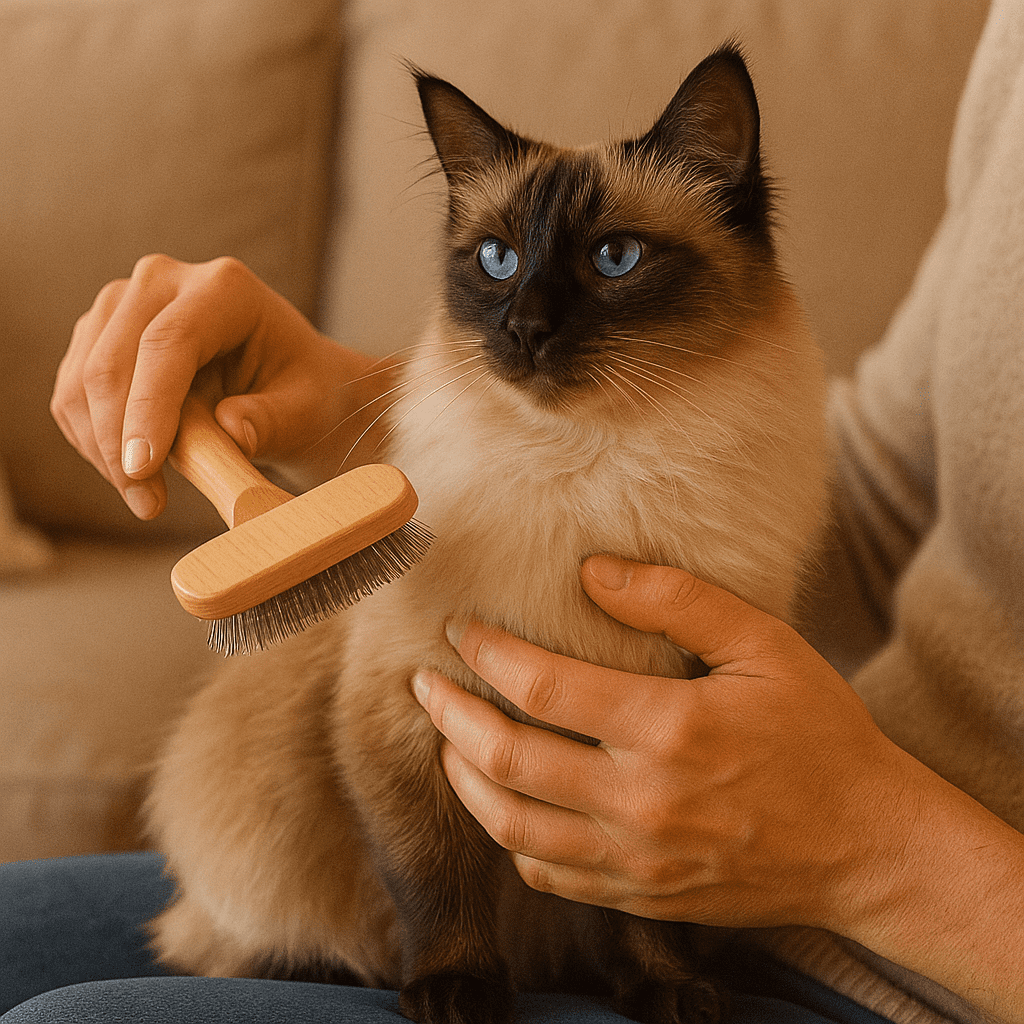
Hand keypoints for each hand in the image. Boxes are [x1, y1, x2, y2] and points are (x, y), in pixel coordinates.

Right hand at [51, 254, 388, 519]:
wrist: (289, 385)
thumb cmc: (302, 395)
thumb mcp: (304, 411)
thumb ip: (270, 420)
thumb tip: (232, 431)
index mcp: (226, 288)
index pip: (168, 343)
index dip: (148, 408)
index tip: (142, 469)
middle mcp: (165, 281)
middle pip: (113, 362)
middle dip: (119, 442)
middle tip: (147, 504)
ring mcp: (123, 304)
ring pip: (83, 381)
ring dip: (103, 450)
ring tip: (147, 498)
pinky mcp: (97, 335)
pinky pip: (73, 396)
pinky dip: (93, 443)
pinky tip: (132, 475)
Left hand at [413, 555, 921, 933]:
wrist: (870, 846)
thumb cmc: (820, 735)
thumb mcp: (766, 644)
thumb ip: (678, 600)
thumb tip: (594, 572)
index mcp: (670, 729)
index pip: (542, 689)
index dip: (488, 654)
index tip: (462, 631)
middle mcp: (642, 802)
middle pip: (508, 759)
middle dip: (451, 715)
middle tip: (426, 683)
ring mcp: (638, 861)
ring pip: (512, 828)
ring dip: (464, 780)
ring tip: (447, 742)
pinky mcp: (642, 898)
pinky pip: (549, 876)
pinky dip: (509, 840)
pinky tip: (502, 804)